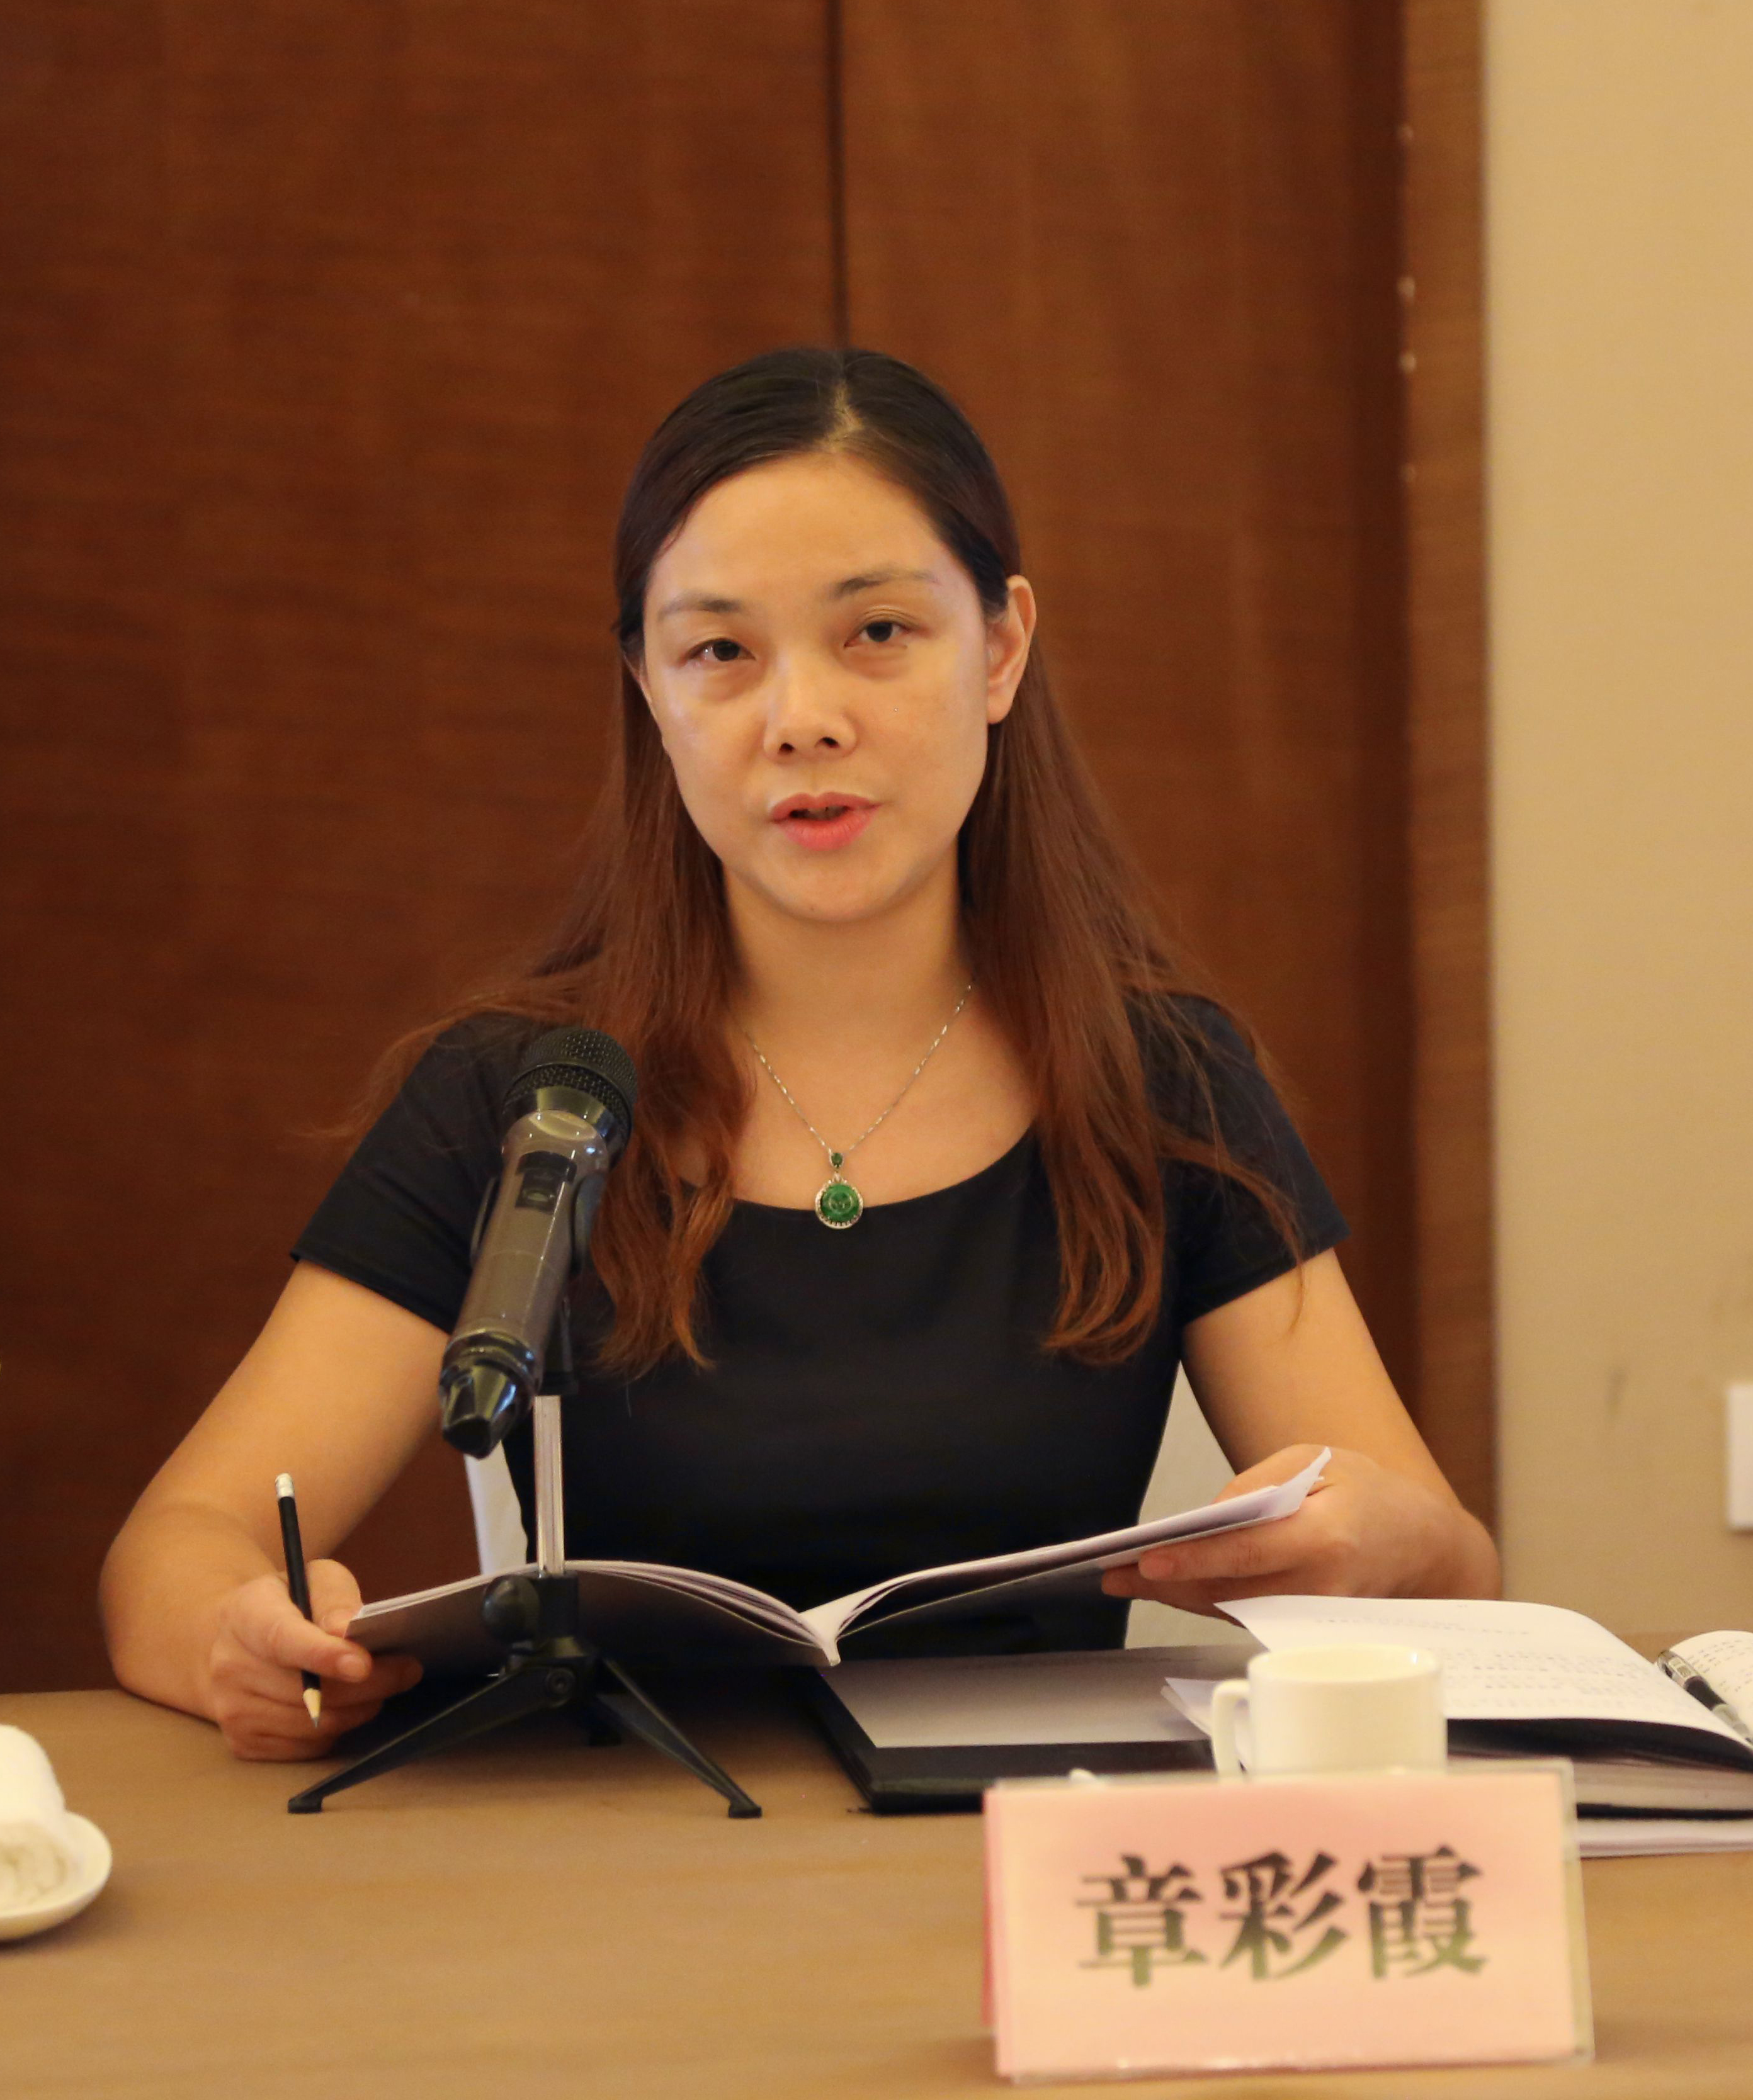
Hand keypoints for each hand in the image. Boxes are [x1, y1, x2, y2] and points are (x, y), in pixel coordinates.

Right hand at [205, 1559, 422, 1760]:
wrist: (235, 1641)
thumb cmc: (289, 1604)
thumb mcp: (314, 1580)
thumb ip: (335, 1598)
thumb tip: (348, 1630)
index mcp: (244, 1615)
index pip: (283, 1639)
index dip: (324, 1655)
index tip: (363, 1664)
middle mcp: (229, 1666)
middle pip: (308, 1690)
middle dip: (369, 1683)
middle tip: (407, 1670)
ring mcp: (232, 1710)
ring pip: (314, 1724)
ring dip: (360, 1707)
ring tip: (380, 1685)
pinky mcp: (242, 1744)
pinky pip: (307, 1747)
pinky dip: (337, 1729)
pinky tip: (346, 1705)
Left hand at [1100, 1444, 1471, 1617]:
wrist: (1422, 1548)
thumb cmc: (1367, 1494)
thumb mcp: (1316, 1460)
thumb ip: (1259, 1484)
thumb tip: (1207, 1518)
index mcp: (1327, 1538)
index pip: (1249, 1554)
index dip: (1196, 1559)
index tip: (1149, 1559)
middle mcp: (1321, 1588)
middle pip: (1230, 1591)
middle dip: (1168, 1584)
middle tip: (1113, 1573)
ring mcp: (1314, 1618)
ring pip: (1232, 1609)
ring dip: (1178, 1596)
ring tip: (1124, 1579)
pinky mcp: (1304, 1629)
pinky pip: (1246, 1614)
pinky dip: (1205, 1600)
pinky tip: (1169, 1585)